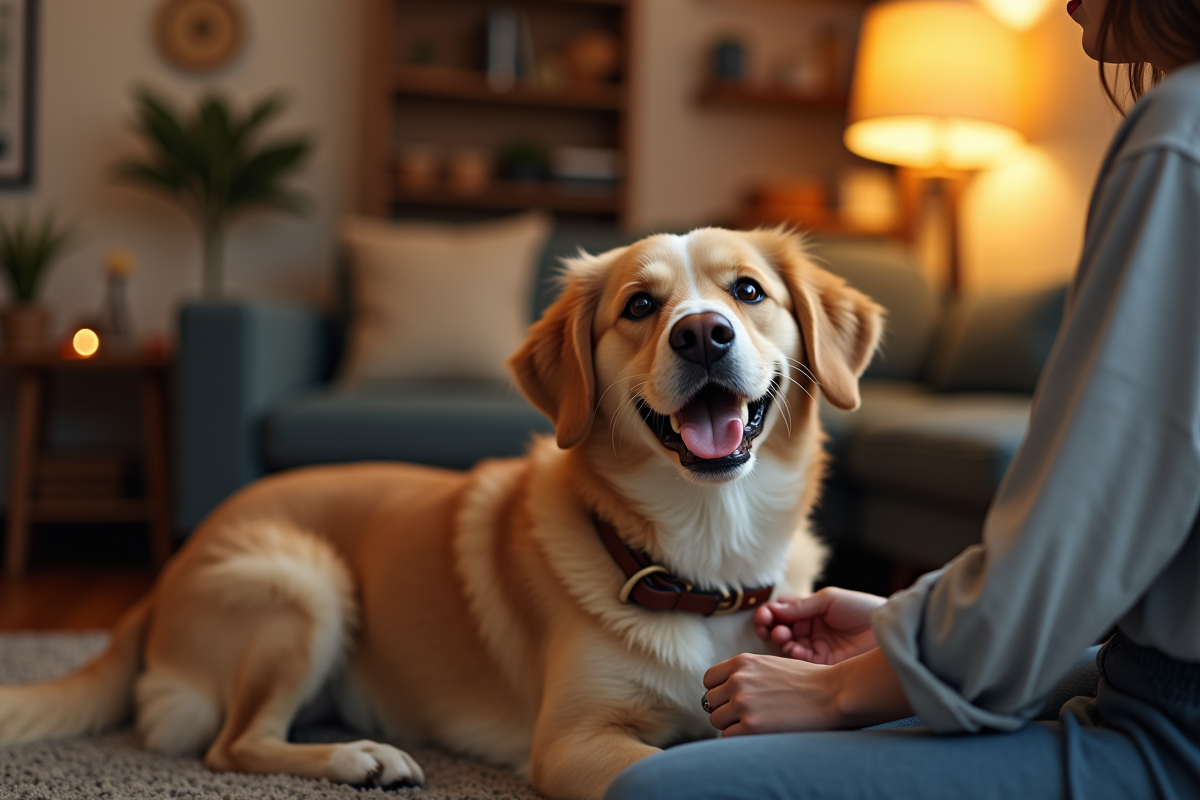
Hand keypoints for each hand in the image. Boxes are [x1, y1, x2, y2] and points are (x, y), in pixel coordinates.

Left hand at [701, 653, 838, 736]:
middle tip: (747, 716)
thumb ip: (747, 674)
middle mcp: (738, 680)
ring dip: (731, 725)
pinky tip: (759, 734)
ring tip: (755, 724)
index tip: (731, 699)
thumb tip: (726, 691)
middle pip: (711, 701)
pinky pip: (728, 736)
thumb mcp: (771, 665)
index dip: (719, 691)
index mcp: (743, 662)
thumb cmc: (808, 682)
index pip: (709, 679)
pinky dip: (740, 738)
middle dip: (725, 709)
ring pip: (716, 719)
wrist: (833, 694)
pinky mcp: (751, 726)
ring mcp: (743, 703)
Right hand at [755, 587, 885, 664]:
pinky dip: (791, 654)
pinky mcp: (822, 664)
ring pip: (786, 645)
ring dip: (778, 639)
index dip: (771, 612)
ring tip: (780, 635)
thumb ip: (801, 605)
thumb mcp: (829, 599)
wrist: (887, 630)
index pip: (783, 611)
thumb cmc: (861, 608)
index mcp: (811, 611)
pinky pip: (800, 661)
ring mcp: (815, 647)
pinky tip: (791, 648)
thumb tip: (773, 609)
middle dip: (769, 626)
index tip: (765, 613)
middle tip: (765, 624)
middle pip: (780, 628)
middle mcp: (810, 629)